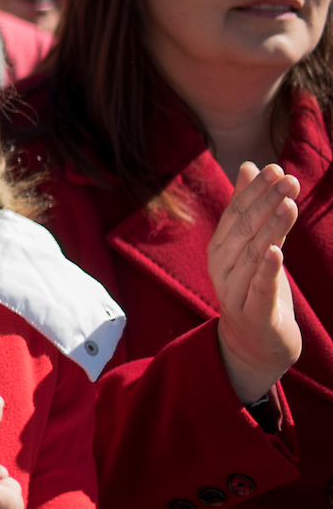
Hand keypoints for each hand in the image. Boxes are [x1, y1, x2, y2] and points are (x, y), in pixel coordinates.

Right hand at [209, 161, 303, 404]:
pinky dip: (267, 270)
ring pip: (253, 254)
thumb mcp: (253, 245)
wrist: (254, 343)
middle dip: (267, 203)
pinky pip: (259, 288)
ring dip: (271, 228)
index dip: (255, 190)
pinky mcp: (253, 313)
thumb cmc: (255, 287)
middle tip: (288, 180)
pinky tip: (277, 252)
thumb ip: (250, 208)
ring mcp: (234, 290)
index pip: (236, 212)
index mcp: (221, 246)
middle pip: (244, 229)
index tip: (276, 168)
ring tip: (288, 205)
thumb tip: (251, 165)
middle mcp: (222, 265)